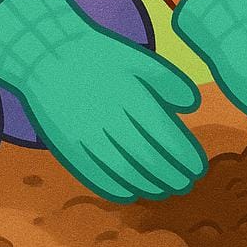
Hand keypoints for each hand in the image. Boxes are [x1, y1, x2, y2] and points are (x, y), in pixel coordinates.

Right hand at [0, 0, 207, 201]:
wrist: (48, 54)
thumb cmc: (99, 56)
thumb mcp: (138, 58)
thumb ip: (170, 80)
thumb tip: (193, 106)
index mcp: (132, 97)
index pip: (167, 140)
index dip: (186, 159)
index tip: (198, 168)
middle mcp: (111, 120)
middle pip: (149, 161)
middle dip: (172, 177)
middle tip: (186, 184)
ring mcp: (87, 137)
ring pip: (125, 173)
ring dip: (150, 187)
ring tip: (164, 190)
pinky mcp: (68, 148)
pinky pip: (96, 177)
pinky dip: (117, 190)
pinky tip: (132, 192)